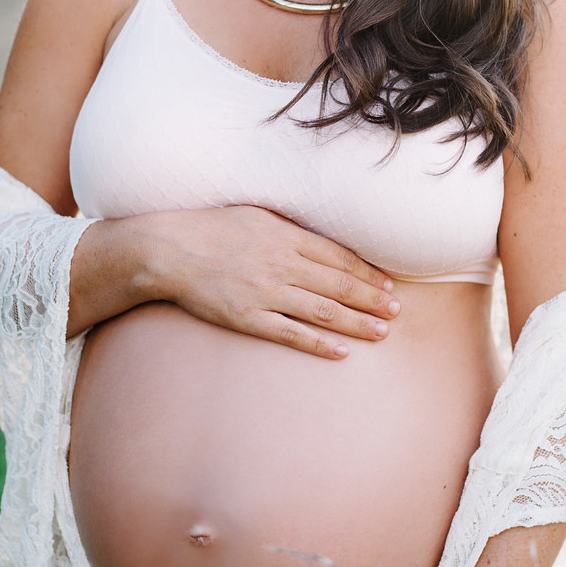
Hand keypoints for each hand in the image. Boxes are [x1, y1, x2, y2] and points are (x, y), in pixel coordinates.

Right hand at [146, 204, 400, 358]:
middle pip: (339, 285)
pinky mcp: (249, 318)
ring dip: (357, 323)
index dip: (367, 273)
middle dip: (372, 299)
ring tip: (382, 332)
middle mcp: (282, 264)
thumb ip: (290, 228)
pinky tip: (342, 352)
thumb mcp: (256, 214)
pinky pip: (291, 334)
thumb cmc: (212, 227)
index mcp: (286, 236)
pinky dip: (319, 344)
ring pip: (323, 312)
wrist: (169, 249)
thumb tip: (320, 238)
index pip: (339, 257)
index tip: (387, 285)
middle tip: (396, 311)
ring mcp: (266, 293)